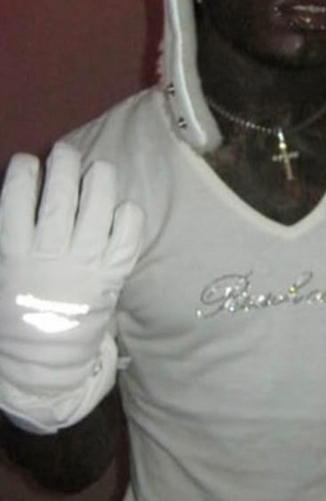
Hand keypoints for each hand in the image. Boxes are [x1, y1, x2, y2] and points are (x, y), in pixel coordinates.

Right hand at [0, 143, 143, 431]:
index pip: (15, 204)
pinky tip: (125, 206)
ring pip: (96, 213)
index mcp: (14, 256)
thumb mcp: (0, 275)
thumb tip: (17, 197)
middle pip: (60, 202)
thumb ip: (9, 237)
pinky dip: (129, 219)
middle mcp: (51, 257)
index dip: (22, 176)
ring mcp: (86, 265)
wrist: (45, 359)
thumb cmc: (16, 312)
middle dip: (63, 168)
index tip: (27, 161)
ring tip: (97, 167)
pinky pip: (126, 240)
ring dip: (98, 183)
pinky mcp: (112, 276)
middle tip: (65, 151)